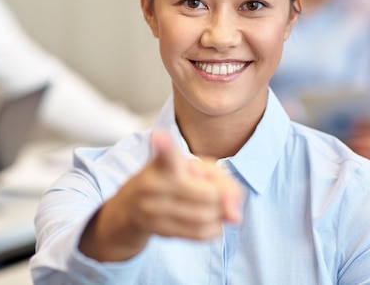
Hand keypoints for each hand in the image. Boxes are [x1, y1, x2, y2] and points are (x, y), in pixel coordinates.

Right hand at [79, 129, 243, 261]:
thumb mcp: (195, 169)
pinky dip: (213, 230)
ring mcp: (151, 207)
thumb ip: (222, 184)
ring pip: (203, 216)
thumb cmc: (172, 180)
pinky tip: (212, 223)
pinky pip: (196, 233)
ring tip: (219, 211)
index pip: (164, 152)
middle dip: (223, 200)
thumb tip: (236, 216)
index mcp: (164, 161)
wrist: (133, 204)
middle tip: (226, 198)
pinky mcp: (156, 228)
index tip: (158, 136)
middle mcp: (153, 182)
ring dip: (220, 217)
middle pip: (207, 195)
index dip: (162, 144)